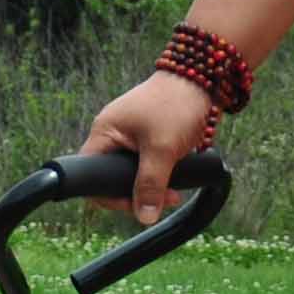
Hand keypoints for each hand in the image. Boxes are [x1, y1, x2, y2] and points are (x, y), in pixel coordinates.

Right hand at [77, 74, 216, 225]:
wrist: (203, 76)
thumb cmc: (176, 105)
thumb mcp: (162, 149)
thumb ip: (151, 185)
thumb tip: (144, 217)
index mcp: (103, 134)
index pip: (90, 176)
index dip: (108, 196)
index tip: (135, 204)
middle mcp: (111, 135)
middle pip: (111, 177)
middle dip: (136, 193)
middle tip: (162, 199)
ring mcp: (128, 134)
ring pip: (131, 172)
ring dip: (151, 185)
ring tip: (173, 192)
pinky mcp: (145, 135)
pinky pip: (144, 162)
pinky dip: (158, 173)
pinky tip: (173, 177)